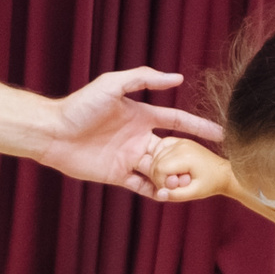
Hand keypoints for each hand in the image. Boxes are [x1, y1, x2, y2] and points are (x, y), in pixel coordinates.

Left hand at [35, 67, 226, 196]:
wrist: (53, 132)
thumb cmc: (80, 105)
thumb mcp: (113, 84)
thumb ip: (144, 78)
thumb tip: (177, 78)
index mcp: (142, 116)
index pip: (177, 121)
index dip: (198, 127)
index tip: (220, 133)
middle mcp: (139, 137)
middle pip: (173, 149)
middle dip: (190, 158)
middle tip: (206, 166)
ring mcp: (129, 157)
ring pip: (160, 170)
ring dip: (174, 177)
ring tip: (187, 183)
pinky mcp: (118, 175)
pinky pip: (142, 186)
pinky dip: (156, 192)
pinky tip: (168, 195)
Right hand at [147, 137, 232, 203]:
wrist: (223, 172)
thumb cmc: (211, 183)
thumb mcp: (194, 193)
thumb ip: (175, 195)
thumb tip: (158, 194)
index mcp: (186, 156)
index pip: (159, 169)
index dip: (161, 182)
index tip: (172, 188)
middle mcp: (182, 145)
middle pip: (155, 162)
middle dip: (159, 177)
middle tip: (174, 184)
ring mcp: (181, 141)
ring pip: (155, 155)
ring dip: (159, 168)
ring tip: (174, 176)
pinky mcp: (180, 140)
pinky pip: (160, 147)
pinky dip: (159, 157)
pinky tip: (168, 167)